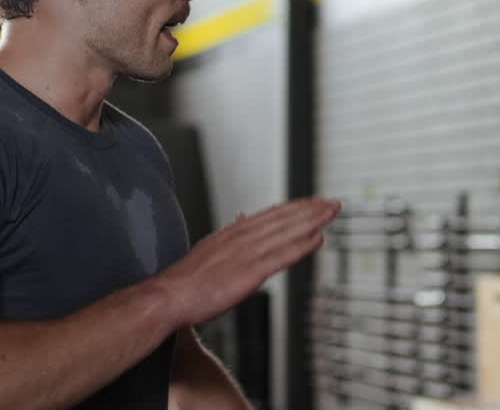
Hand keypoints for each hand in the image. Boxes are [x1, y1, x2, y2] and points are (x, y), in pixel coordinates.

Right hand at [153, 197, 339, 327]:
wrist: (166, 297)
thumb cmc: (185, 282)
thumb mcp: (209, 249)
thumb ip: (230, 234)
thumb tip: (241, 218)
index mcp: (232, 234)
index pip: (269, 215)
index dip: (294, 207)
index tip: (313, 201)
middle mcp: (241, 238)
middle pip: (282, 218)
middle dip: (309, 209)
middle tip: (332, 202)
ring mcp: (245, 255)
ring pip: (285, 232)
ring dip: (311, 220)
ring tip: (331, 212)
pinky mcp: (248, 273)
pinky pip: (280, 257)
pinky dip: (300, 246)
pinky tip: (317, 239)